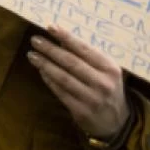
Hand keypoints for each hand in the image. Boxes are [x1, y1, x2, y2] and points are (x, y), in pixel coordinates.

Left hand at [27, 25, 129, 139]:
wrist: (116, 122)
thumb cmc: (107, 88)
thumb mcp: (106, 71)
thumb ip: (88, 56)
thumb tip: (61, 38)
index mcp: (111, 68)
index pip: (85, 49)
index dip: (66, 37)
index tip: (50, 27)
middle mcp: (103, 83)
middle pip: (71, 62)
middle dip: (50, 50)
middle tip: (35, 40)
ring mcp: (92, 98)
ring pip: (63, 77)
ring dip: (45, 64)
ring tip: (32, 55)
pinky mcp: (81, 111)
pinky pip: (60, 92)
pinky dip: (49, 80)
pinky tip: (41, 71)